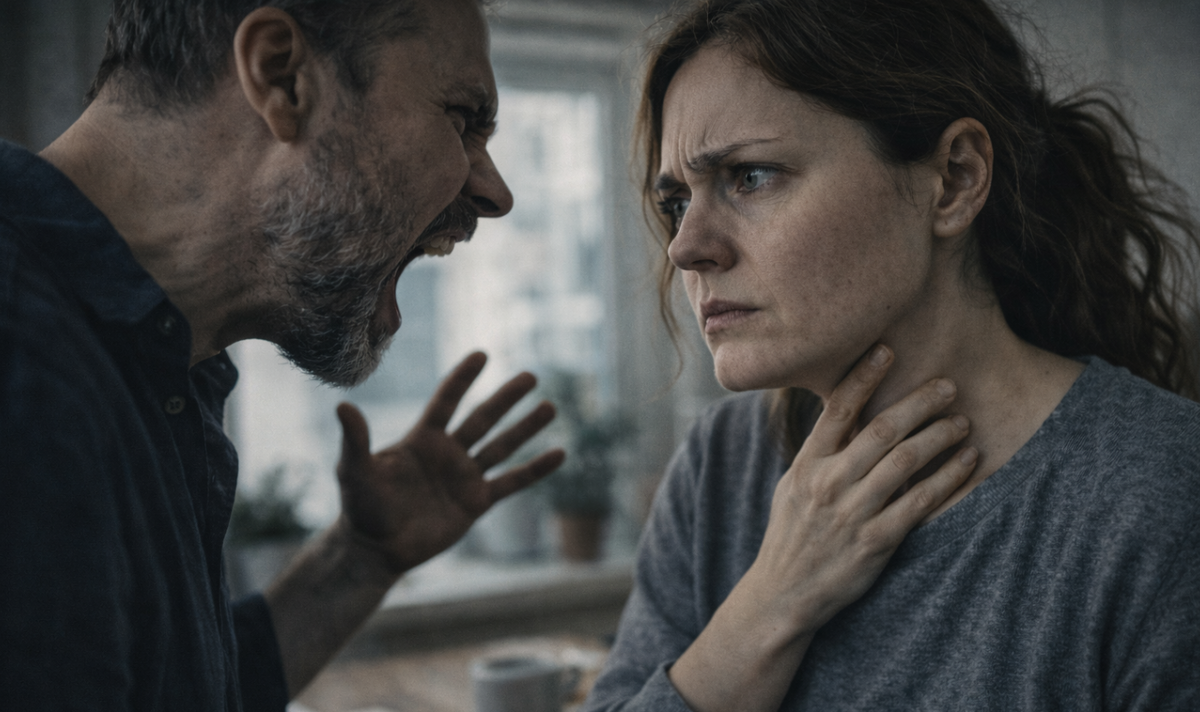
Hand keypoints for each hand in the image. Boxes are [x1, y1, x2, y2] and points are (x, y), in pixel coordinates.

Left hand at [332, 351, 564, 574]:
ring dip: (525, 427)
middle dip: (506, 398)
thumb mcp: (354, 471)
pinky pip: (512, 482)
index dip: (463, 379)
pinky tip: (559, 454)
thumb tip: (342, 405)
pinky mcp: (476, 503)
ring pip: (502, 446)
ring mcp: (464, 476)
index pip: (447, 401)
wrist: (376, 549)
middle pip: (482, 418)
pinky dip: (535, 469)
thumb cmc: (361, 507)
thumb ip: (356, 439)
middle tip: (530, 376)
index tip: (482, 355)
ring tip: (550, 407)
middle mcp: (448, 452)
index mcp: (422, 439)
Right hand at [746, 344, 977, 632]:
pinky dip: (947, 477)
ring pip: (906, 461)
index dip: (864, 377)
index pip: (837, 409)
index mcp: (807, 464)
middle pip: (882, 429)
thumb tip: (846, 411)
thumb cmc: (792, 533)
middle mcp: (829, 483)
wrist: (784, 593)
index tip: (888, 350)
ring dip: (939, 435)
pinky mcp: (876, 542)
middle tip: (948, 384)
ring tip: (962, 421)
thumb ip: (820, 451)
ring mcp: (853, 512)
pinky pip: (920, 502)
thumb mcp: (793, 485)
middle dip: (919, 402)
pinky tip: (966, 461)